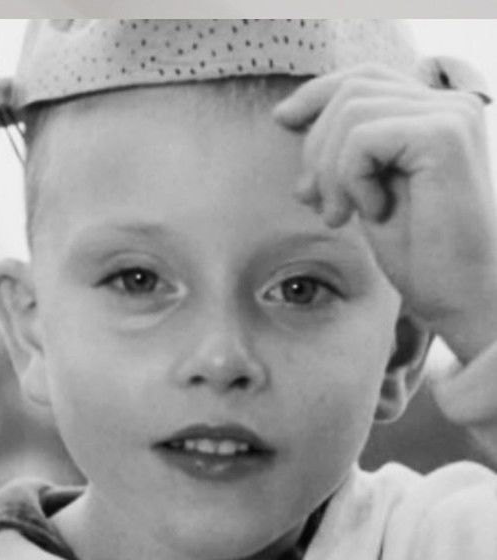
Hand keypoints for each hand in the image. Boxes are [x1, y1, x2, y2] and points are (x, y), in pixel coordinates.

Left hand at [274, 64, 496, 361]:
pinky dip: (351, 179)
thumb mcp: (369, 191)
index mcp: (435, 113)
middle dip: (316, 147)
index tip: (282, 120)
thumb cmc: (422, 256)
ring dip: (330, 170)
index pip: (364, 78)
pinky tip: (371, 213)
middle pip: (351, 90)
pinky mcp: (444, 135)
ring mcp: (451, 115)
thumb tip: (290, 120)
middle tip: (313, 201)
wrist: (461, 297)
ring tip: (339, 215)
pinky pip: (362, 138)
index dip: (317, 94)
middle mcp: (449, 104)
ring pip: (351, 111)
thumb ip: (344, 152)